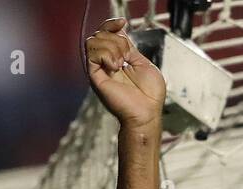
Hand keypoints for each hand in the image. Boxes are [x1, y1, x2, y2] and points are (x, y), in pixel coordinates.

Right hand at [86, 17, 165, 131]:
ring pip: (94, 40)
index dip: (112, 24)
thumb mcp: (144, 64)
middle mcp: (106, 61)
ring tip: (121, 64)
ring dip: (112, 47)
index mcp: (118, 58)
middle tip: (126, 57)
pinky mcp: (95, 75)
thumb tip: (121, 32)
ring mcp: (100, 68)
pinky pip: (92, 52)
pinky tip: (115, 67)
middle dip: (117, 39)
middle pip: (101, 33)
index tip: (122, 22)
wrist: (147, 113)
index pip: (108, 33)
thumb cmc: (149, 95)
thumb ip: (131, 48)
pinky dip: (106, 54)